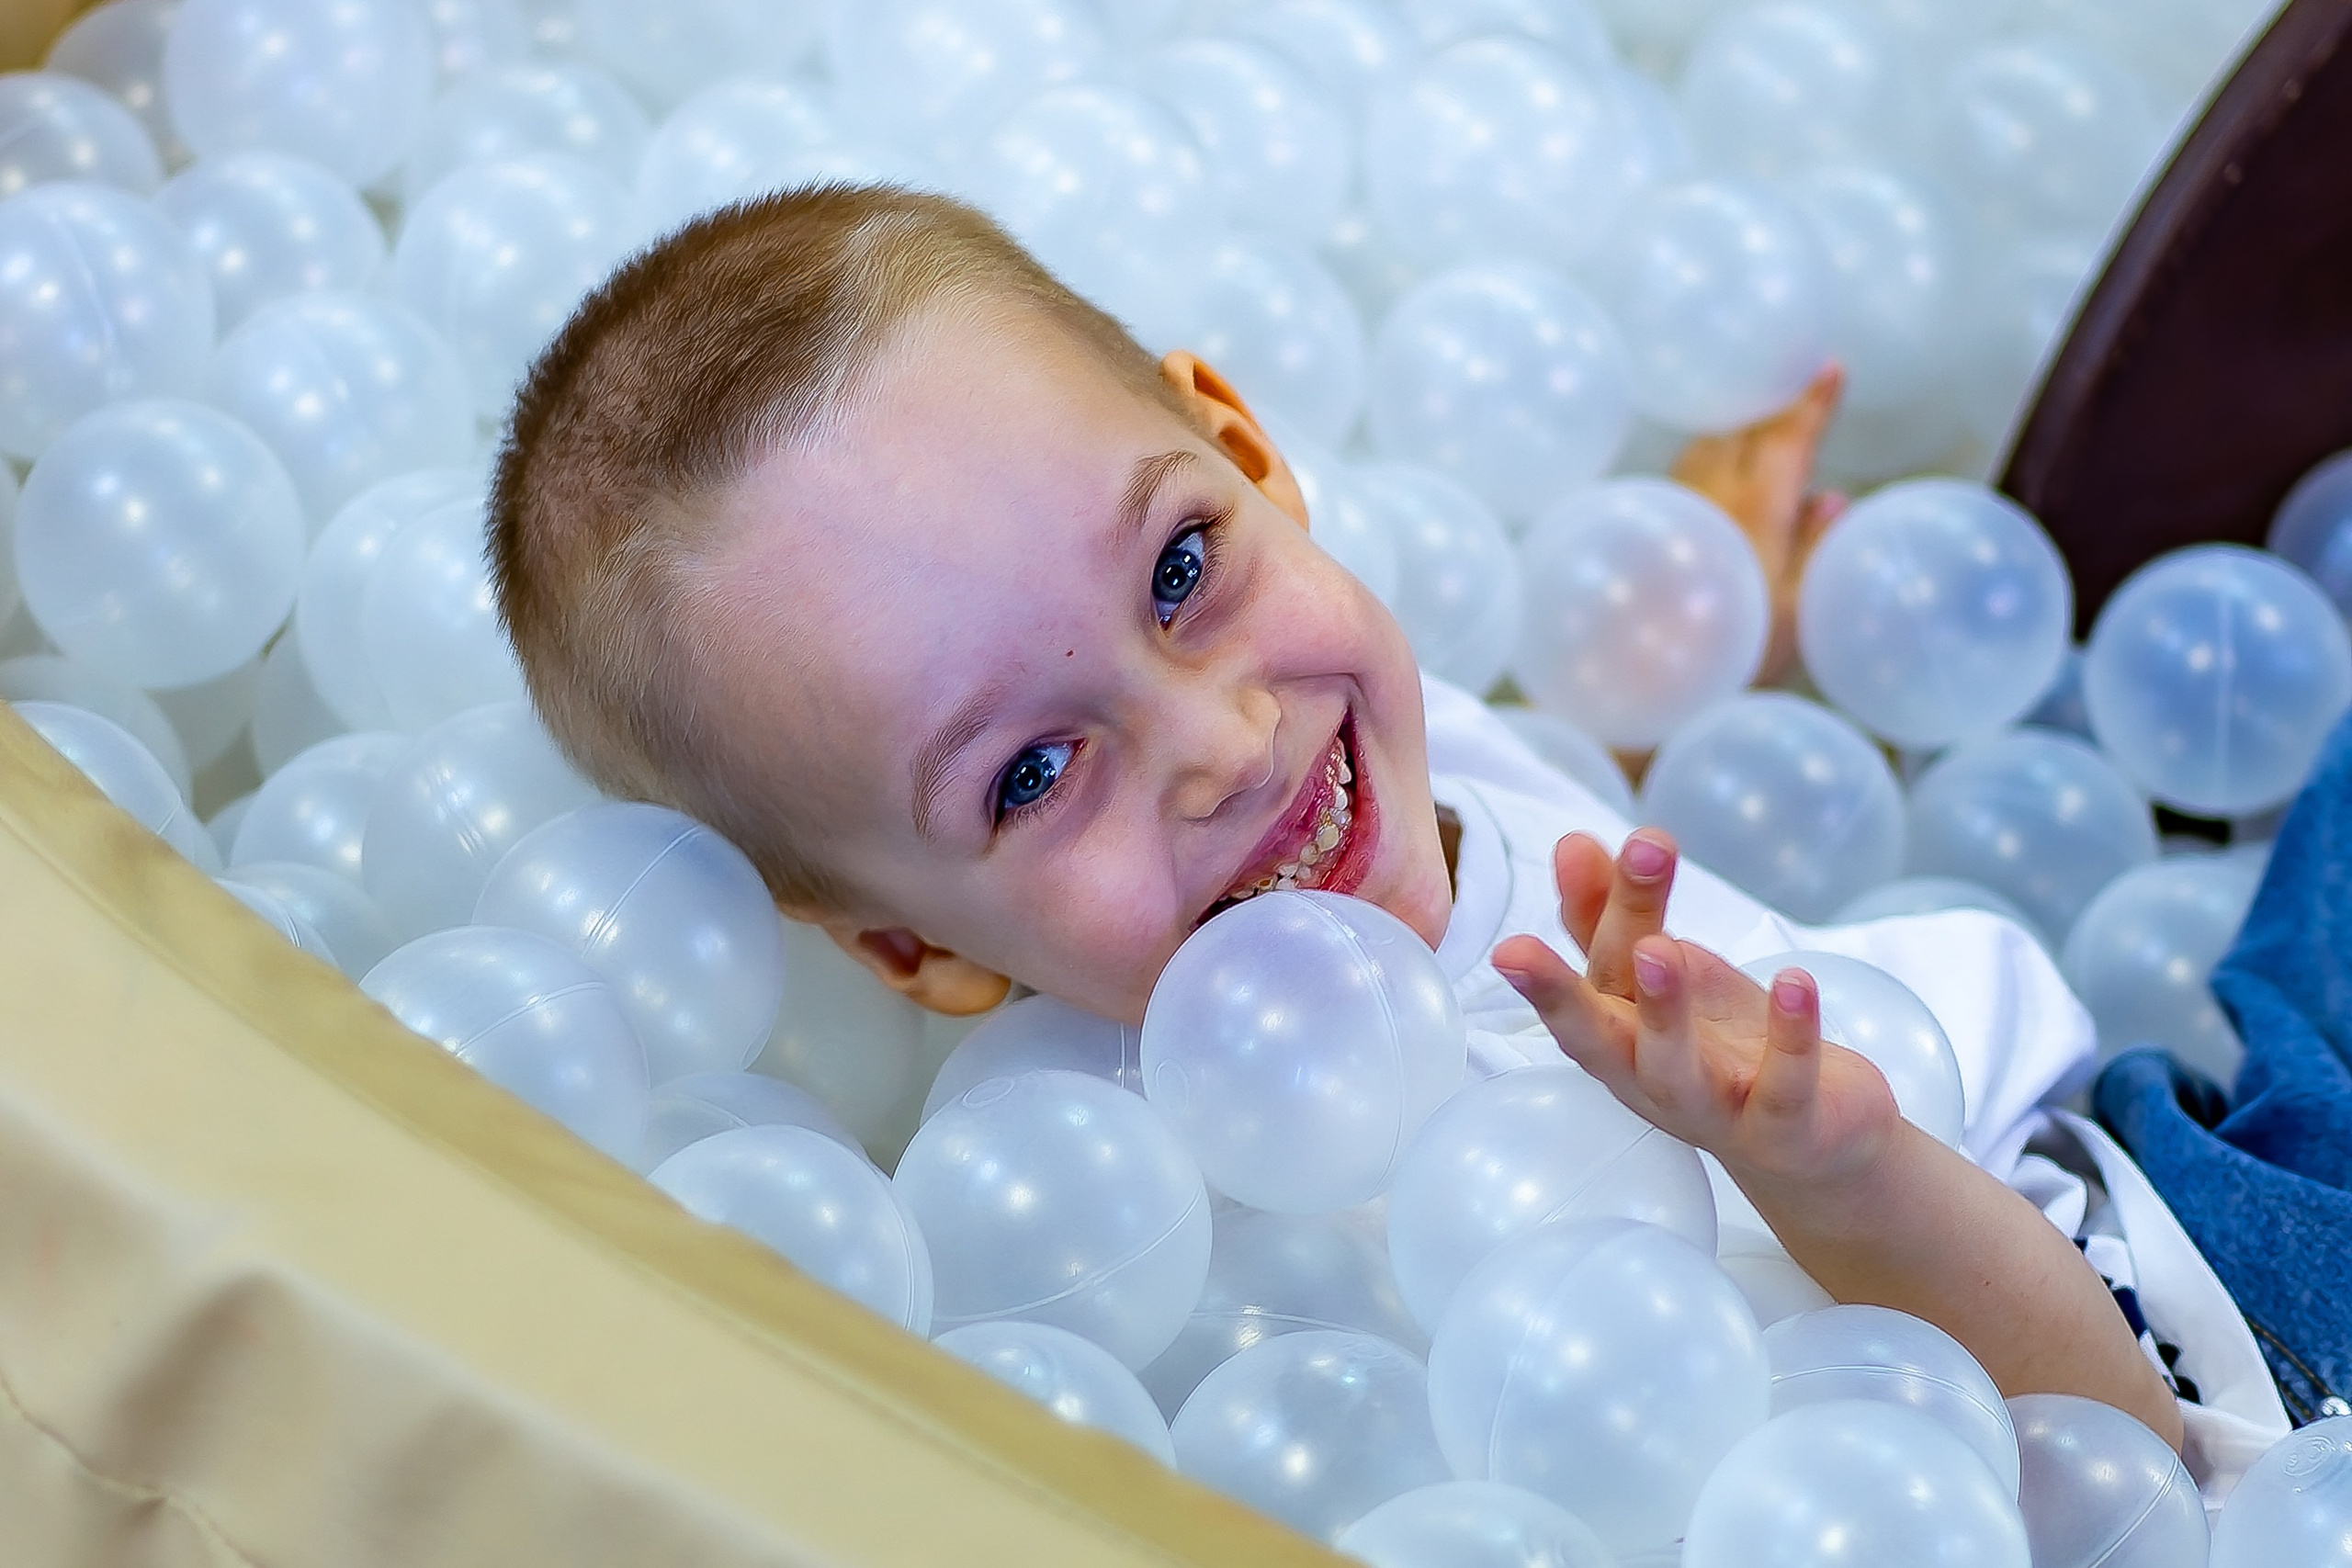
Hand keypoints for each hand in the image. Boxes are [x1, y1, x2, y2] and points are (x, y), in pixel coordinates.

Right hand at [1491, 828, 1900, 1192]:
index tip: (1508, 942)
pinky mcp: (1786, 1128)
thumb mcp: (1668, 977)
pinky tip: (1794, 980)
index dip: (1542, 968)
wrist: (1822, 1139)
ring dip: (1664, 1011)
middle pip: (1600, 1041)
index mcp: (1619, 1043)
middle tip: (1518, 950)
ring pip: (1678, 1070)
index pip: (1578, 996)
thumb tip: (1571, 843)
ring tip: (1657, 947)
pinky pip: (1785, 1085)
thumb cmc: (1726, 1049)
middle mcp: (1652, 1082)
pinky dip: (1791, 1037)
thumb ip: (1616, 917)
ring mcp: (1717, 1111)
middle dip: (1559, 996)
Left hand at [1670, 364, 1847, 685]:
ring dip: (1734, 435)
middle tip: (1795, 389)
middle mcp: (1708, 493)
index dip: (1812, 401)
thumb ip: (1816, 548)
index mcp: (1757, 508)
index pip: (1789, 438)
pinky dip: (1706, 465)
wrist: (1639, 678)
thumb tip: (1829, 500)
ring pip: (1706, 449)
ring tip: (1756, 431)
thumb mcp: (1795, 611)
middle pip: (1742, 430)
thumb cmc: (1728, 656)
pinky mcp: (1642, 523)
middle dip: (1771, 407)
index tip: (1828, 368)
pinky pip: (1682, 478)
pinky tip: (1710, 483)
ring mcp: (1670, 505)